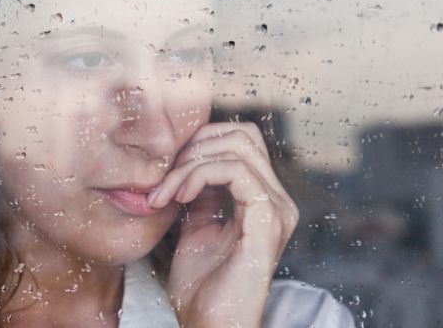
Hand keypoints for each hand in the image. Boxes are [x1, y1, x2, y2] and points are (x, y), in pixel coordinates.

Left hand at [147, 122, 298, 327]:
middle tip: (164, 179)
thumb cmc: (200, 285)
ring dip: (190, 163)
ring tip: (166, 192)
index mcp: (264, 199)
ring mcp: (277, 209)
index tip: (165, 171)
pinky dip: (200, 174)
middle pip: (242, 134)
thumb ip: (199, 190)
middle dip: (194, 146)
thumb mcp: (195, 224)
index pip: (240, 139)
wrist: (208, 325)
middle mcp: (278, 200)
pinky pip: (236, 171)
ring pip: (237, 147)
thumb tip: (187, 157)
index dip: (199, 142)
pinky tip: (180, 196)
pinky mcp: (268, 220)